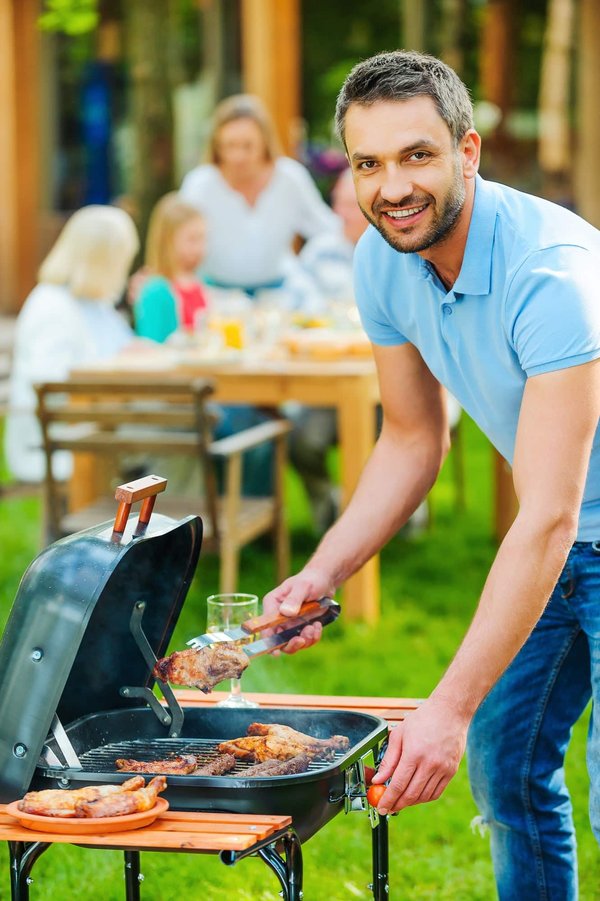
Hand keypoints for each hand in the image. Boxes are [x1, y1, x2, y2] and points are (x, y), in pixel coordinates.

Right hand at [262, 566, 335, 653]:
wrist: (324, 582)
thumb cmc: (311, 580)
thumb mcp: (303, 587)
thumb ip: (294, 599)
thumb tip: (286, 613)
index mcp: (272, 605)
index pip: (265, 626)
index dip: (268, 640)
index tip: (274, 651)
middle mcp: (278, 617)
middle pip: (277, 640)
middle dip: (291, 644)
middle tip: (302, 639)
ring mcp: (290, 625)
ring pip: (292, 643)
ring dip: (305, 639)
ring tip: (314, 627)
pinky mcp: (301, 629)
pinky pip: (305, 641)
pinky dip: (313, 637)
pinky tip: (317, 625)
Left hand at [370, 699, 468, 813]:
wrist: (450, 712)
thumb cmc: (422, 719)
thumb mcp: (399, 734)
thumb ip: (389, 760)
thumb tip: (378, 779)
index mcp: (414, 753)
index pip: (398, 785)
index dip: (388, 799)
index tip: (381, 807)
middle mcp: (430, 764)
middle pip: (411, 794)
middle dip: (397, 804)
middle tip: (388, 808)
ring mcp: (443, 769)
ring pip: (424, 796)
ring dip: (410, 802)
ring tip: (400, 801)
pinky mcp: (451, 771)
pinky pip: (436, 792)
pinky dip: (424, 797)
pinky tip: (416, 795)